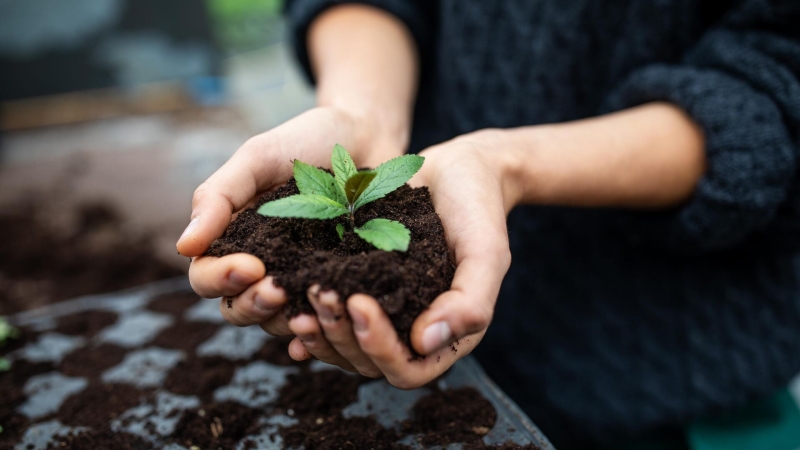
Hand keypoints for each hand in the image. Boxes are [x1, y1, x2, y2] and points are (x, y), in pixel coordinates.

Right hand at [176, 106, 403, 332]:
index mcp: (234, 240)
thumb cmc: (304, 141)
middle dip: (254, 305)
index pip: (206, 276)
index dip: (220, 279)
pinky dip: (323, 330)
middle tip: (278, 289)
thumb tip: (183, 247)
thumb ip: (218, 197)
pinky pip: (325, 319)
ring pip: (279, 322)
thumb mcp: (257, 159)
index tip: (251, 266)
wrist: (366, 134)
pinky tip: (330, 324)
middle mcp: (263, 267)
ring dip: (288, 321)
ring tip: (311, 305)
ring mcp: (302, 279)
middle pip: (238, 309)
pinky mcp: (340, 285)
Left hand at [289, 130, 514, 387]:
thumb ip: (470, 302)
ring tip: (298, 296)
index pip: (406, 369)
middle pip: (366, 363)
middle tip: (321, 295)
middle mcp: (409, 332)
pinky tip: (286, 296)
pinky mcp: (360, 287)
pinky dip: (307, 311)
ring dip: (319, 327)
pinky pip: (330, 315)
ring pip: (342, 345)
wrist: (459, 171)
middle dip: (340, 334)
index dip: (378, 348)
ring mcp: (382, 312)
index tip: (359, 302)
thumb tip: (424, 342)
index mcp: (445, 335)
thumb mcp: (486, 252)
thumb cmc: (479, 210)